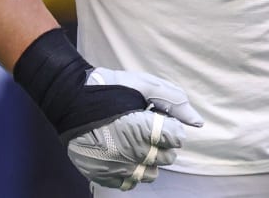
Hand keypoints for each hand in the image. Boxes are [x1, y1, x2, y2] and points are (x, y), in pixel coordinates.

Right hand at [13, 29, 203, 190]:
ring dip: (150, 160)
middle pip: (167, 158)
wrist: (70, 99)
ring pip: (151, 174)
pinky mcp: (102, 175)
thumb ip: (175, 103)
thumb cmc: (111, 88)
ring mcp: (116, 166)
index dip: (171, 126)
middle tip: (148, 128)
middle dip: (163, 143)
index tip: (159, 118)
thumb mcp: (145, 85)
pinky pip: (128, 183)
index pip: (177, 138)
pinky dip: (131, 171)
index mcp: (144, 128)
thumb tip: (198, 123)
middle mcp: (132, 152)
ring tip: (137, 143)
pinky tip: (125, 155)